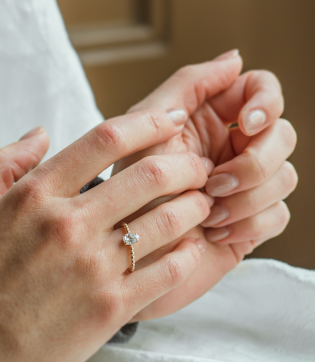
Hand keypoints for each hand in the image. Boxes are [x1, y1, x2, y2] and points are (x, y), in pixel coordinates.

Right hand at [0, 111, 211, 361]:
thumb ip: (1, 163)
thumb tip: (40, 132)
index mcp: (36, 196)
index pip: (105, 139)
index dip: (149, 123)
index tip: (172, 119)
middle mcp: (70, 225)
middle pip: (149, 175)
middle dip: (187, 165)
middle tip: (199, 167)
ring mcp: (94, 268)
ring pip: (167, 220)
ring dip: (196, 205)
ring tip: (204, 203)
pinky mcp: (112, 307)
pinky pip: (169, 270)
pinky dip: (189, 252)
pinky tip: (193, 246)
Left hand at [113, 50, 297, 320]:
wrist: (129, 252)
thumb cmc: (127, 192)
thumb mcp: (146, 130)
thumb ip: (187, 87)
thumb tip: (235, 59)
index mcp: (208, 123)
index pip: (261, 91)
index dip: (265, 102)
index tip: (247, 124)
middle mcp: (229, 151)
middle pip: (283, 136)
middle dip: (253, 163)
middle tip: (212, 184)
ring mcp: (242, 187)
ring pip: (285, 177)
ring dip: (247, 198)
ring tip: (206, 214)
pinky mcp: (249, 222)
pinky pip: (278, 215)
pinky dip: (249, 224)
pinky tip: (215, 232)